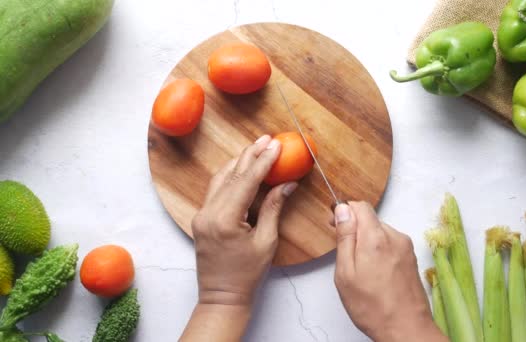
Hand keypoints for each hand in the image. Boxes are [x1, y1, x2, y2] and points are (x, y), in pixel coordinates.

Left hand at [190, 135, 296, 305]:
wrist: (222, 296)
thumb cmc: (247, 275)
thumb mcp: (266, 242)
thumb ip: (273, 209)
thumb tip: (286, 184)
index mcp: (225, 220)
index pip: (246, 182)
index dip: (263, 162)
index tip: (276, 145)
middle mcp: (208, 213)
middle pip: (231, 176)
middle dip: (251, 155)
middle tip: (267, 139)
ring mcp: (201, 215)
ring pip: (220, 180)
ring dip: (239, 162)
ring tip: (256, 148)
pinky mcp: (201, 218)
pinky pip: (215, 190)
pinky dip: (230, 176)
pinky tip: (241, 168)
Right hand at [333, 202, 446, 341]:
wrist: (406, 328)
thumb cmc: (373, 307)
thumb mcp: (346, 273)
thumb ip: (345, 238)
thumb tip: (343, 210)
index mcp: (375, 238)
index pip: (360, 206)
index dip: (345, 211)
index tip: (336, 224)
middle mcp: (395, 237)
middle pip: (370, 219)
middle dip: (355, 229)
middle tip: (345, 254)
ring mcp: (405, 247)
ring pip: (380, 231)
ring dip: (368, 241)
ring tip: (361, 268)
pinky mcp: (411, 257)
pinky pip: (390, 243)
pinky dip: (379, 250)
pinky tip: (375, 272)